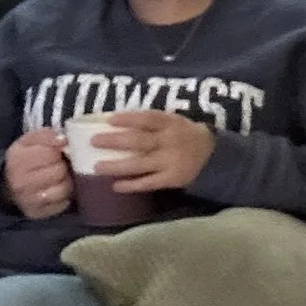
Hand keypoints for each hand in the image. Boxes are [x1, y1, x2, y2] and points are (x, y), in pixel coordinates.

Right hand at [4, 128, 71, 218]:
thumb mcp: (30, 141)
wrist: (9, 184)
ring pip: (62, 189)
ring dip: (67, 181)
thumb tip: (63, 139)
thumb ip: (46, 135)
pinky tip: (58, 189)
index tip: (57, 151)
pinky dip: (65, 196)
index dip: (59, 151)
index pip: (50, 153)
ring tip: (62, 177)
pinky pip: (62, 204)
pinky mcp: (36, 213)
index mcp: (16, 158)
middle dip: (63, 166)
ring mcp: (27, 200)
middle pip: (58, 171)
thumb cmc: (26, 158)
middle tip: (60, 165)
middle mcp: (19, 182)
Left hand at [95, 109, 217, 192]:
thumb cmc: (183, 135)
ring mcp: (170, 162)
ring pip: (140, 164)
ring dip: (117, 166)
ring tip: (97, 167)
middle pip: (139, 141)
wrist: (211, 155)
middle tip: (93, 141)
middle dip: (115, 141)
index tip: (109, 120)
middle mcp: (169, 142)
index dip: (128, 119)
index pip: (148, 119)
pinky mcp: (171, 179)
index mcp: (170, 124)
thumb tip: (115, 122)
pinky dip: (132, 185)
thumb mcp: (173, 121)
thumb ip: (151, 122)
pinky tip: (116, 186)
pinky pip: (149, 183)